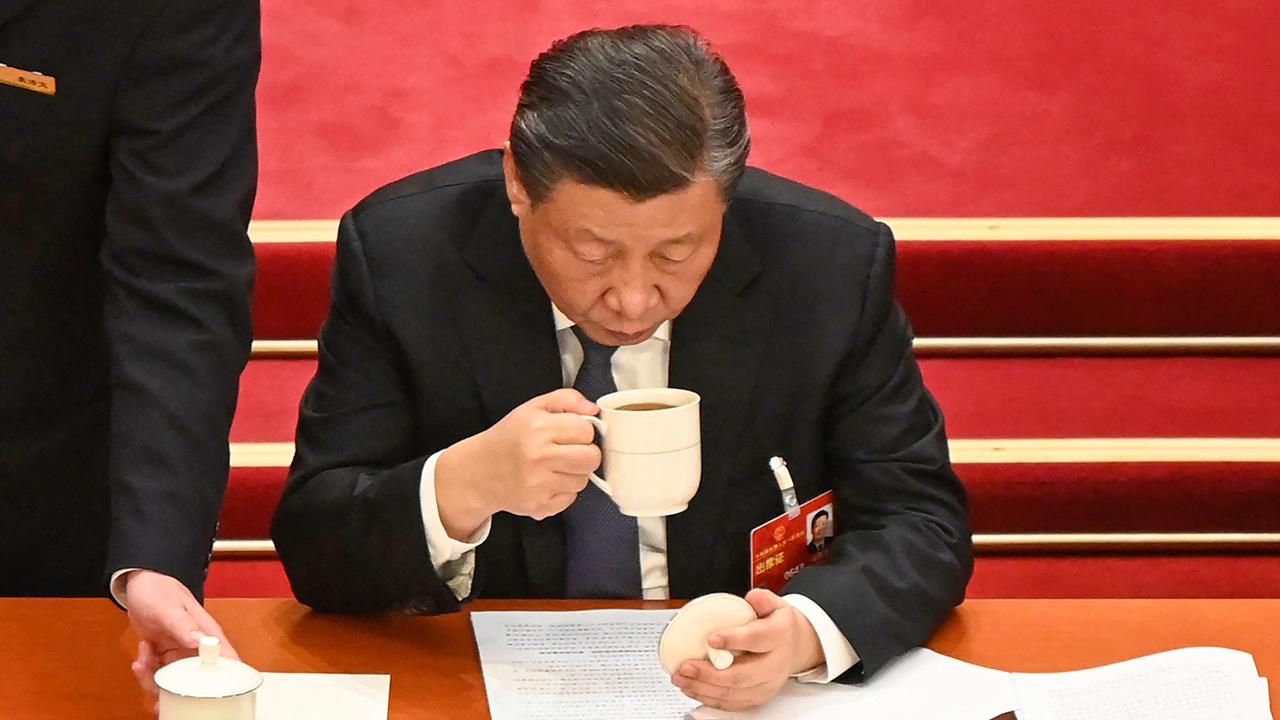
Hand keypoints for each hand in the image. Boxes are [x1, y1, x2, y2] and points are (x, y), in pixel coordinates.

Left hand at [125, 570, 237, 695]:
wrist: (139, 585)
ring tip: (142, 662)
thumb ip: (185, 626)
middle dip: (178, 689)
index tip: (207, 697)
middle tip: (158, 684)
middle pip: (199, 682)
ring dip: (155, 681)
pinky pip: (160, 676)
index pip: (228, 662)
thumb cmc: (159, 591)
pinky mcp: (166, 658)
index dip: (226, 682)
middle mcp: (198, 649)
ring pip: (176, 683)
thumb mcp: (169, 609)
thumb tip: (203, 643)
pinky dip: (147, 674)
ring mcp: (181, 655)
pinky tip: (140, 658)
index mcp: (209, 636)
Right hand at [435, 388, 600, 535]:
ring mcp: (538, 484)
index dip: (582, 431)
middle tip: (569, 451)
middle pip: (592, 458)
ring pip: (583, 480)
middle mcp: (538, 456)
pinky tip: (547, 481)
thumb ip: (566, 400)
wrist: (479, 471)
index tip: (571, 433)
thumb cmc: (509, 438)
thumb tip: (593, 408)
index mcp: (538, 428)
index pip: (586, 430)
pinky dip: (563, 491)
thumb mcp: (533, 408)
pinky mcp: (538, 505)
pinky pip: (570, 499)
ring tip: (554, 466)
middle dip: (586, 453)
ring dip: (574, 473)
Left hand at [671, 588, 824, 710]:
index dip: (734, 640)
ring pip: (734, 693)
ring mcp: (766, 684)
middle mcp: (774, 665)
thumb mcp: (776, 605)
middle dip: (709, 673)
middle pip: (741, 675)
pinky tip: (693, 689)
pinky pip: (733, 703)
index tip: (711, 639)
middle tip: (686, 666)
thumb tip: (751, 597)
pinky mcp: (758, 697)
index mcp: (778, 637)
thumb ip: (763, 599)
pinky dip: (710, 698)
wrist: (796, 647)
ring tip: (681, 678)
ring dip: (703, 688)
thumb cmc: (779, 626)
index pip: (756, 639)